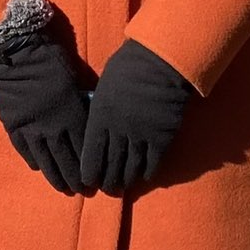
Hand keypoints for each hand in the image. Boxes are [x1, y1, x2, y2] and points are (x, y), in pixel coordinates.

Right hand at [0, 36, 90, 194]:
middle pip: (67, 162)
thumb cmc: (50, 60)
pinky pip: (25, 151)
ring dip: (56, 178)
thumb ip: (82, 105)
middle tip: (84, 191)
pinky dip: (34, 162)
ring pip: (46, 162)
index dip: (91, 167)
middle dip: (77, 180)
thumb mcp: (75, 81)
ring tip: (64, 189)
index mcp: (72, 116)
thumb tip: (90, 120)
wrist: (14, 53)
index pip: (85, 150)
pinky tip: (39, 168)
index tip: (98, 179)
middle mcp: (53, 130)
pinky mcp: (13, 127)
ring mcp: (31, 131)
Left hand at [80, 40, 195, 195]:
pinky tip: (143, 177)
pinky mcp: (162, 139)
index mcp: (100, 117)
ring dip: (125, 181)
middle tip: (105, 189)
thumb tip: (97, 126)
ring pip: (130, 169)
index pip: (91, 155)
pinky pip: (153, 164)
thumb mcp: (104, 87)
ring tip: (122, 187)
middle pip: (110, 166)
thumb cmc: (128, 67)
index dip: (89, 173)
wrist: (161, 61)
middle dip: (106, 182)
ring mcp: (141, 137)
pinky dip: (147, 173)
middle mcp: (118, 131)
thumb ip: (99, 110)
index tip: (88, 181)